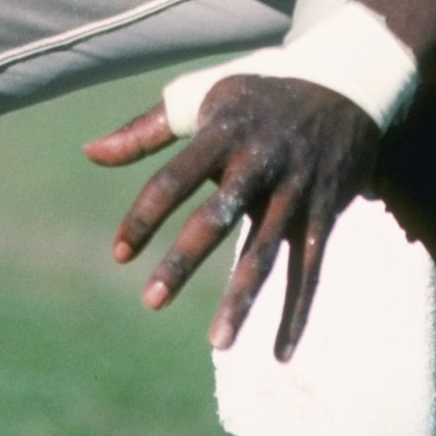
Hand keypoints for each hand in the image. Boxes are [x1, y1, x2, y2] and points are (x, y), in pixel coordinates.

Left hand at [85, 75, 380, 360]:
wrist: (347, 81)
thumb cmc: (258, 93)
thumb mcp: (202, 99)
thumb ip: (145, 130)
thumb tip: (88, 153)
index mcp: (221, 131)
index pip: (173, 177)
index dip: (144, 216)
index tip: (119, 254)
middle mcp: (258, 161)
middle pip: (216, 217)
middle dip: (184, 260)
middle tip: (151, 301)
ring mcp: (294, 189)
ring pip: (266, 251)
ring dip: (242, 299)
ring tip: (216, 344)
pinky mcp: (324, 213)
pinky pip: (309, 269)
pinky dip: (297, 312)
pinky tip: (279, 354)